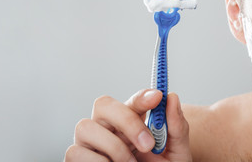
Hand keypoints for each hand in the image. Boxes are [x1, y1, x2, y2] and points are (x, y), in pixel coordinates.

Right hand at [65, 89, 191, 161]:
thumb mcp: (174, 151)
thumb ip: (175, 127)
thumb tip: (172, 98)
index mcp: (131, 120)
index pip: (134, 101)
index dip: (143, 96)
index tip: (157, 97)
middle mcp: (107, 125)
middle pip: (103, 104)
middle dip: (126, 120)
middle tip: (148, 144)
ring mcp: (89, 140)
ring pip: (85, 126)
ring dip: (113, 147)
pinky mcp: (76, 156)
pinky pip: (76, 151)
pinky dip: (98, 161)